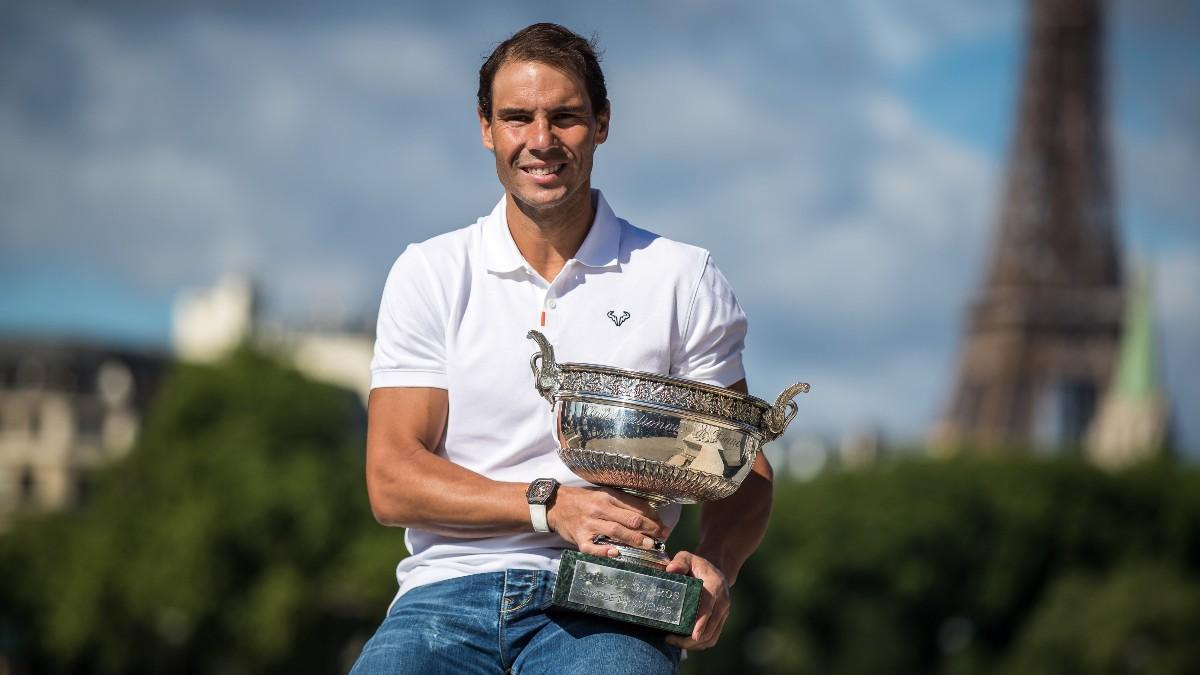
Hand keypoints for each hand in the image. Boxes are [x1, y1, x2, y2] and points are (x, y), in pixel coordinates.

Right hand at [546, 486, 667, 557]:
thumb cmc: (584, 500)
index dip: (652, 517)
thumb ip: (623, 503)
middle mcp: (600, 508)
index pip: (636, 506)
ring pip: (615, 531)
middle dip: (649, 529)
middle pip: (629, 519)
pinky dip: (603, 550)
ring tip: (648, 546)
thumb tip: (648, 514)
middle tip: (662, 537)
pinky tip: (615, 553)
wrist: (555, 504)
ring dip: (634, 539)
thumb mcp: (603, 494)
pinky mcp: (579, 537)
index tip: (663, 526)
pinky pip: (591, 547)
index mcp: (608, 496)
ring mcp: (589, 523)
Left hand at [664, 551, 729, 650]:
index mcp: (715, 586)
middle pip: (710, 627)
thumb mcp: (687, 557)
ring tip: (674, 642)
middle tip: (671, 639)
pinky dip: (699, 645)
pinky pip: (712, 638)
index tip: (693, 635)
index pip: (709, 607)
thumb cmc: (697, 565)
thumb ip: (680, 562)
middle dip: (692, 639)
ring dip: (694, 645)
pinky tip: (683, 643)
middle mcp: (723, 602)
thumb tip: (670, 569)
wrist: (715, 569)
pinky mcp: (721, 621)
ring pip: (711, 637)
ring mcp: (723, 613)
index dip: (702, 622)